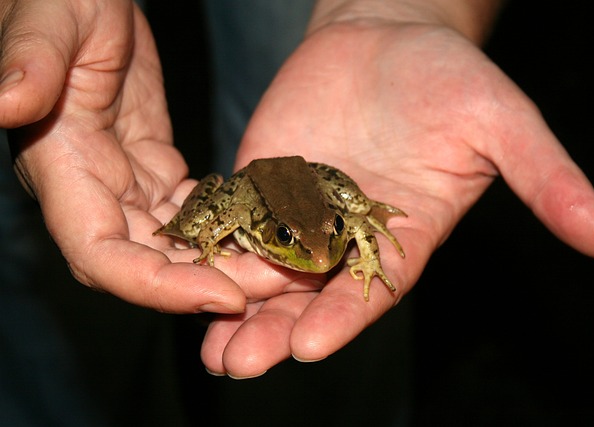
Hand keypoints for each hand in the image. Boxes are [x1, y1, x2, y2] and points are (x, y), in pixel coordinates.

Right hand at [0, 0, 309, 313]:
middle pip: (145, 262)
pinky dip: (220, 228)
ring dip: (220, 262)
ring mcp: (122, 182)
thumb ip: (31, 59)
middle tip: (273, 285)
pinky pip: (187, 213)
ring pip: (170, 244)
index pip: (100, 255)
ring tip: (277, 265)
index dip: (156, 286)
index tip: (222, 296)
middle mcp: (91, 188)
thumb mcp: (51, 19)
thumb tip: (6, 100)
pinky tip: (258, 230)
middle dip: (204, 283)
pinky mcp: (151, 167)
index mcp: (63, 166)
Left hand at [200, 19, 593, 376]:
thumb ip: (548, 182)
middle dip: (276, 330)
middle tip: (237, 364)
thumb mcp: (505, 126)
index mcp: (403, 238)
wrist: (388, 35)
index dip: (343, 319)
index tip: (311, 344)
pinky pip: (236, 225)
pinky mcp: (265, 185)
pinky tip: (184, 272)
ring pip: (267, 272)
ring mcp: (302, 214)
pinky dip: (214, 251)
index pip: (372, 292)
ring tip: (208, 346)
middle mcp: (349, 239)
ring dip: (236, 307)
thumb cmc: (450, 79)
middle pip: (311, 297)